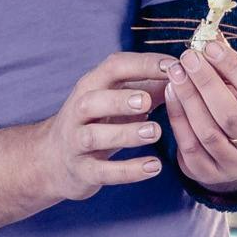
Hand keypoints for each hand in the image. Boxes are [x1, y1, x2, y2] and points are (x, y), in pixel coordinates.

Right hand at [32, 52, 177, 202]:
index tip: (173, 66)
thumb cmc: (96, 122)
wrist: (54, 160)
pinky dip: (129, 170)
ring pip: (95, 136)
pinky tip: (154, 167)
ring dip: (126, 133)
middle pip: (94, 100)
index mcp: (91, 86)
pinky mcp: (82, 171)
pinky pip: (103, 172)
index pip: (114, 67)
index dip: (143, 65)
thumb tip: (182, 73)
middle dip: (121, 99)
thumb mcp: (116, 100)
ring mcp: (77, 142)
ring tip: (156, 131)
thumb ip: (147, 87)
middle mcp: (79, 111)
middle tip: (148, 101)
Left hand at [165, 40, 236, 193]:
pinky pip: (188, 144)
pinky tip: (170, 92)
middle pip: (230, 115)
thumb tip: (208, 30)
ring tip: (175, 71)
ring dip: (188, 98)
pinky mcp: (206, 174)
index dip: (234, 67)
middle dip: (206, 83)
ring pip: (207, 131)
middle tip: (188, 56)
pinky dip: (177, 116)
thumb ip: (228, 64)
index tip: (210, 47)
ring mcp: (232, 164)